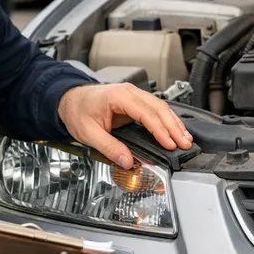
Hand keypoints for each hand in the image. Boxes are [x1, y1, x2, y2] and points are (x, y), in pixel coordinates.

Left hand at [58, 83, 192, 167]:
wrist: (69, 100)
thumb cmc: (77, 111)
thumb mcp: (88, 133)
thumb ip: (109, 148)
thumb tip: (127, 161)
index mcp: (118, 97)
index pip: (146, 113)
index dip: (160, 129)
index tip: (169, 143)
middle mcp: (129, 92)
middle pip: (159, 108)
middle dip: (174, 127)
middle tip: (184, 143)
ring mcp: (134, 95)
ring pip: (161, 107)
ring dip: (174, 123)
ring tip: (185, 139)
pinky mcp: (135, 101)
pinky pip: (156, 109)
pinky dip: (167, 120)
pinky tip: (175, 130)